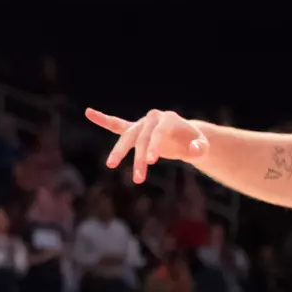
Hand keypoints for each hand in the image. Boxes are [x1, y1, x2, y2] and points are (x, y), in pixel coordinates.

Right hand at [86, 107, 208, 183]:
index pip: (158, 133)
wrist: (186, 137)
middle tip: (139, 178)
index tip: (151, 162)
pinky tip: (89, 113)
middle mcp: (152, 118)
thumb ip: (200, 148)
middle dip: (138, 157)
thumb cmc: (195, 143)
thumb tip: (192, 150)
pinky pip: (116, 124)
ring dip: (120, 151)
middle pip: (141, 137)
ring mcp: (141, 124)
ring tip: (110, 165)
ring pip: (127, 136)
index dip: (154, 146)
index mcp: (168, 119)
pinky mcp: (134, 130)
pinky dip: (103, 120)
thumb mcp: (202, 147)